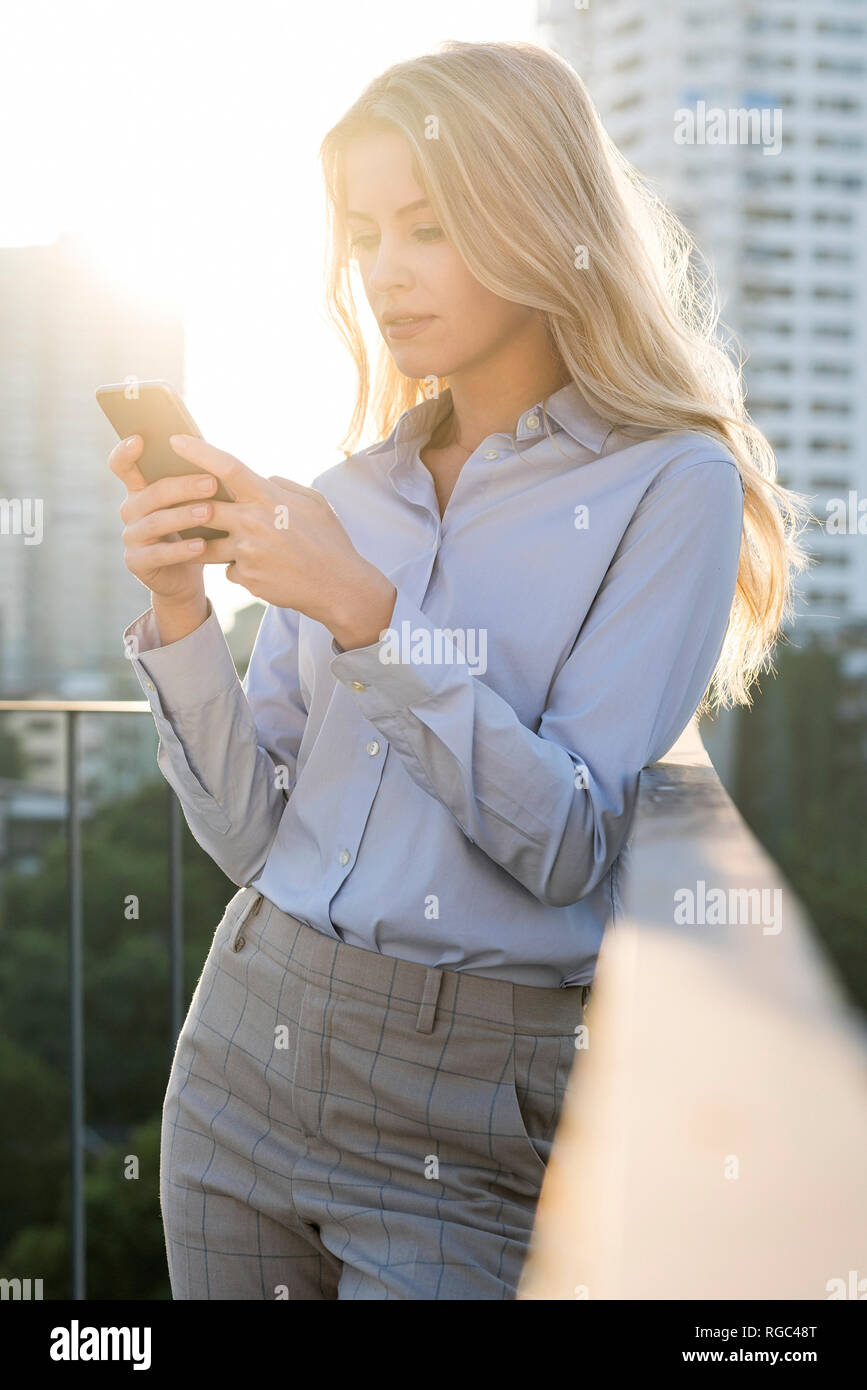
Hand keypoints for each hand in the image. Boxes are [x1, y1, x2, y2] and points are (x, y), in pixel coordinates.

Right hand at [110, 434, 216, 603]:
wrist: (185, 576)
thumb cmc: (191, 530)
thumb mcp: (191, 504)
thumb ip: (192, 480)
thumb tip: (210, 453)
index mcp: (140, 490)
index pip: (121, 465)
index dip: (125, 452)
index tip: (139, 439)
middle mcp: (130, 510)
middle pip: (151, 493)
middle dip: (183, 487)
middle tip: (212, 483)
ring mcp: (131, 537)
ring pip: (155, 522)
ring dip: (184, 516)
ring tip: (209, 512)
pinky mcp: (136, 562)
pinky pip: (159, 554)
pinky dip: (181, 550)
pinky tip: (201, 545)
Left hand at [165, 434, 384, 627]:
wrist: (338, 586)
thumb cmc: (329, 540)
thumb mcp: (314, 502)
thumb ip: (282, 485)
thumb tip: (260, 478)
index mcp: (268, 498)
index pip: (227, 468)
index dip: (199, 451)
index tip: (175, 440)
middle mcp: (252, 523)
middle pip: (203, 508)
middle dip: (189, 507)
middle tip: (181, 507)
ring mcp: (247, 552)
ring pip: (208, 544)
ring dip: (213, 544)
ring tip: (242, 547)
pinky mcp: (246, 578)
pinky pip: (229, 569)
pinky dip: (239, 568)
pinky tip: (265, 570)